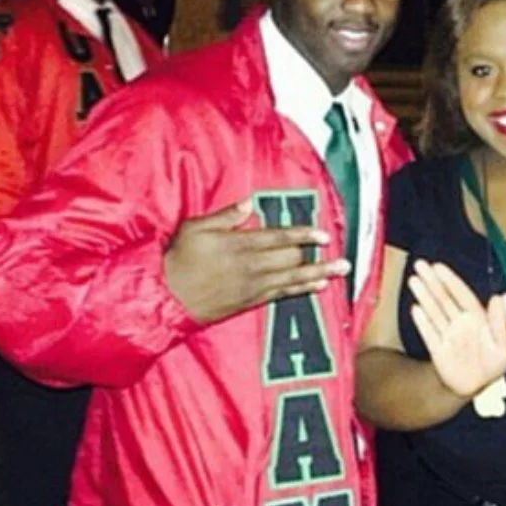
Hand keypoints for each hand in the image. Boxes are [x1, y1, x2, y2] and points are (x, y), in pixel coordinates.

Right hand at [163, 200, 348, 322]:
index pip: (278, 238)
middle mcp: (250, 266)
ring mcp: (252, 286)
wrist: (165, 298)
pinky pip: (282, 295)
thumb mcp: (195, 228)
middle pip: (291, 259)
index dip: (303, 235)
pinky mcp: (249, 302)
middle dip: (317, 256)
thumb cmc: (177, 259)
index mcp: (238, 244)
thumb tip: (249, 203)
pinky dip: (302, 290)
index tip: (323, 235)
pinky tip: (318, 286)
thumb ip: (225, 216)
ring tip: (341, 271)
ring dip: (319, 274)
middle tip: (340, 254)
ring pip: (292, 279)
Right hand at [407, 260, 505, 397]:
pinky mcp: (438, 350)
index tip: (438, 267)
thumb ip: (503, 321)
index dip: (450, 280)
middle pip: (444, 298)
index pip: (462, 294)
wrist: (478, 386)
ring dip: (424, 296)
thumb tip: (499, 297)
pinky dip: (423, 322)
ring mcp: (447, 335)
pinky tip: (415, 308)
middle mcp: (460, 322)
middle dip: (432, 281)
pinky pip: (429, 334)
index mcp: (477, 317)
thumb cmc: (495, 362)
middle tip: (420, 264)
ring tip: (413, 280)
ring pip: (434, 311)